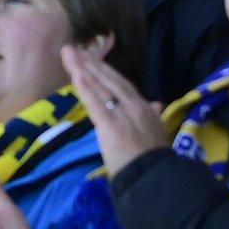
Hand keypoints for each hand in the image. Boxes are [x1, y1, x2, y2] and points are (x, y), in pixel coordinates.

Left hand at [63, 42, 168, 169]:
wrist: (154, 178)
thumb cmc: (154, 159)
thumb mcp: (157, 133)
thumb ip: (155, 116)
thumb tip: (157, 104)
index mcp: (144, 107)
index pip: (121, 84)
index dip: (104, 70)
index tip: (90, 58)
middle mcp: (135, 106)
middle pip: (109, 80)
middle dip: (90, 64)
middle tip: (73, 50)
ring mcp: (123, 115)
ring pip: (101, 88)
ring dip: (84, 69)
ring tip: (70, 55)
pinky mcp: (112, 127)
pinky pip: (97, 104)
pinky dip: (86, 89)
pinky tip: (77, 74)